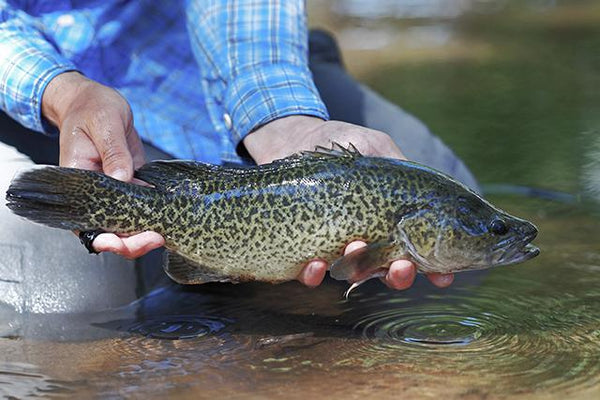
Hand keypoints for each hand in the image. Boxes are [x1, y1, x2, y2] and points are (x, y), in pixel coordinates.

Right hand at [42, 72, 163, 256]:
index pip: (87, 224)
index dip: (107, 239)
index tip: (126, 241)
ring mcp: (114, 190)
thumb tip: (123, 178)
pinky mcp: (130, 183)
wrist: (97, 101)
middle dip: (132, 243)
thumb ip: (114, 152)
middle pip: (111, 232)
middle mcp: (94, 193)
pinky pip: (142, 205)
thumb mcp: (105, 124)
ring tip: (167, 229)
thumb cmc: (92, 109)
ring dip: (147, 230)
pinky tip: (170, 210)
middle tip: (156, 238)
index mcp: (79, 181)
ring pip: (129, 223)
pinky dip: (156, 211)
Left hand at [244, 116, 453, 289]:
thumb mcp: (377, 148)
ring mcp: (335, 247)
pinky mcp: (303, 249)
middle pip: (389, 271)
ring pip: (352, 275)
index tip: (443, 277)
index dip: (434, 269)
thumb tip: (432, 198)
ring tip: (356, 248)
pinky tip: (316, 263)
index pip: (418, 250)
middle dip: (399, 275)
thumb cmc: (339, 141)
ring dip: (359, 271)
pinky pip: (310, 274)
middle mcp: (366, 239)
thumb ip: (401, 168)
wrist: (291, 139)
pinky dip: (314, 275)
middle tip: (402, 267)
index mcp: (390, 220)